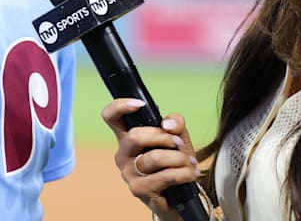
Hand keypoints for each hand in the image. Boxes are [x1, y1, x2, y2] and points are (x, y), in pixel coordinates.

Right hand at [101, 99, 199, 220]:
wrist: (181, 195)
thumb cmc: (174, 163)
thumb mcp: (178, 138)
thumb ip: (175, 124)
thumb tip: (167, 124)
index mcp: (127, 137)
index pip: (111, 116)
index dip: (120, 106)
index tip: (140, 104)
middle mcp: (123, 154)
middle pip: (135, 136)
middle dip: (163, 137)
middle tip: (179, 143)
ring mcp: (128, 173)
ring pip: (153, 157)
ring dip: (178, 158)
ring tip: (189, 162)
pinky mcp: (138, 189)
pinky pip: (164, 176)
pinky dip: (183, 173)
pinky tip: (190, 174)